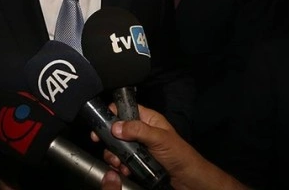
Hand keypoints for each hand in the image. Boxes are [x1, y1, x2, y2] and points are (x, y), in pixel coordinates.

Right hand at [93, 104, 249, 189]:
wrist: (187, 179)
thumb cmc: (179, 154)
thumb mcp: (159, 139)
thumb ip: (138, 130)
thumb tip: (116, 126)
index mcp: (148, 119)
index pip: (125, 109)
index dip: (112, 113)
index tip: (101, 123)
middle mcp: (141, 131)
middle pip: (117, 129)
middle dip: (109, 138)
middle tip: (102, 144)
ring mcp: (138, 147)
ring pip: (117, 146)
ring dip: (113, 154)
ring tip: (117, 162)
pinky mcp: (137, 161)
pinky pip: (122, 160)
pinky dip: (119, 165)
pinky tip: (123, 169)